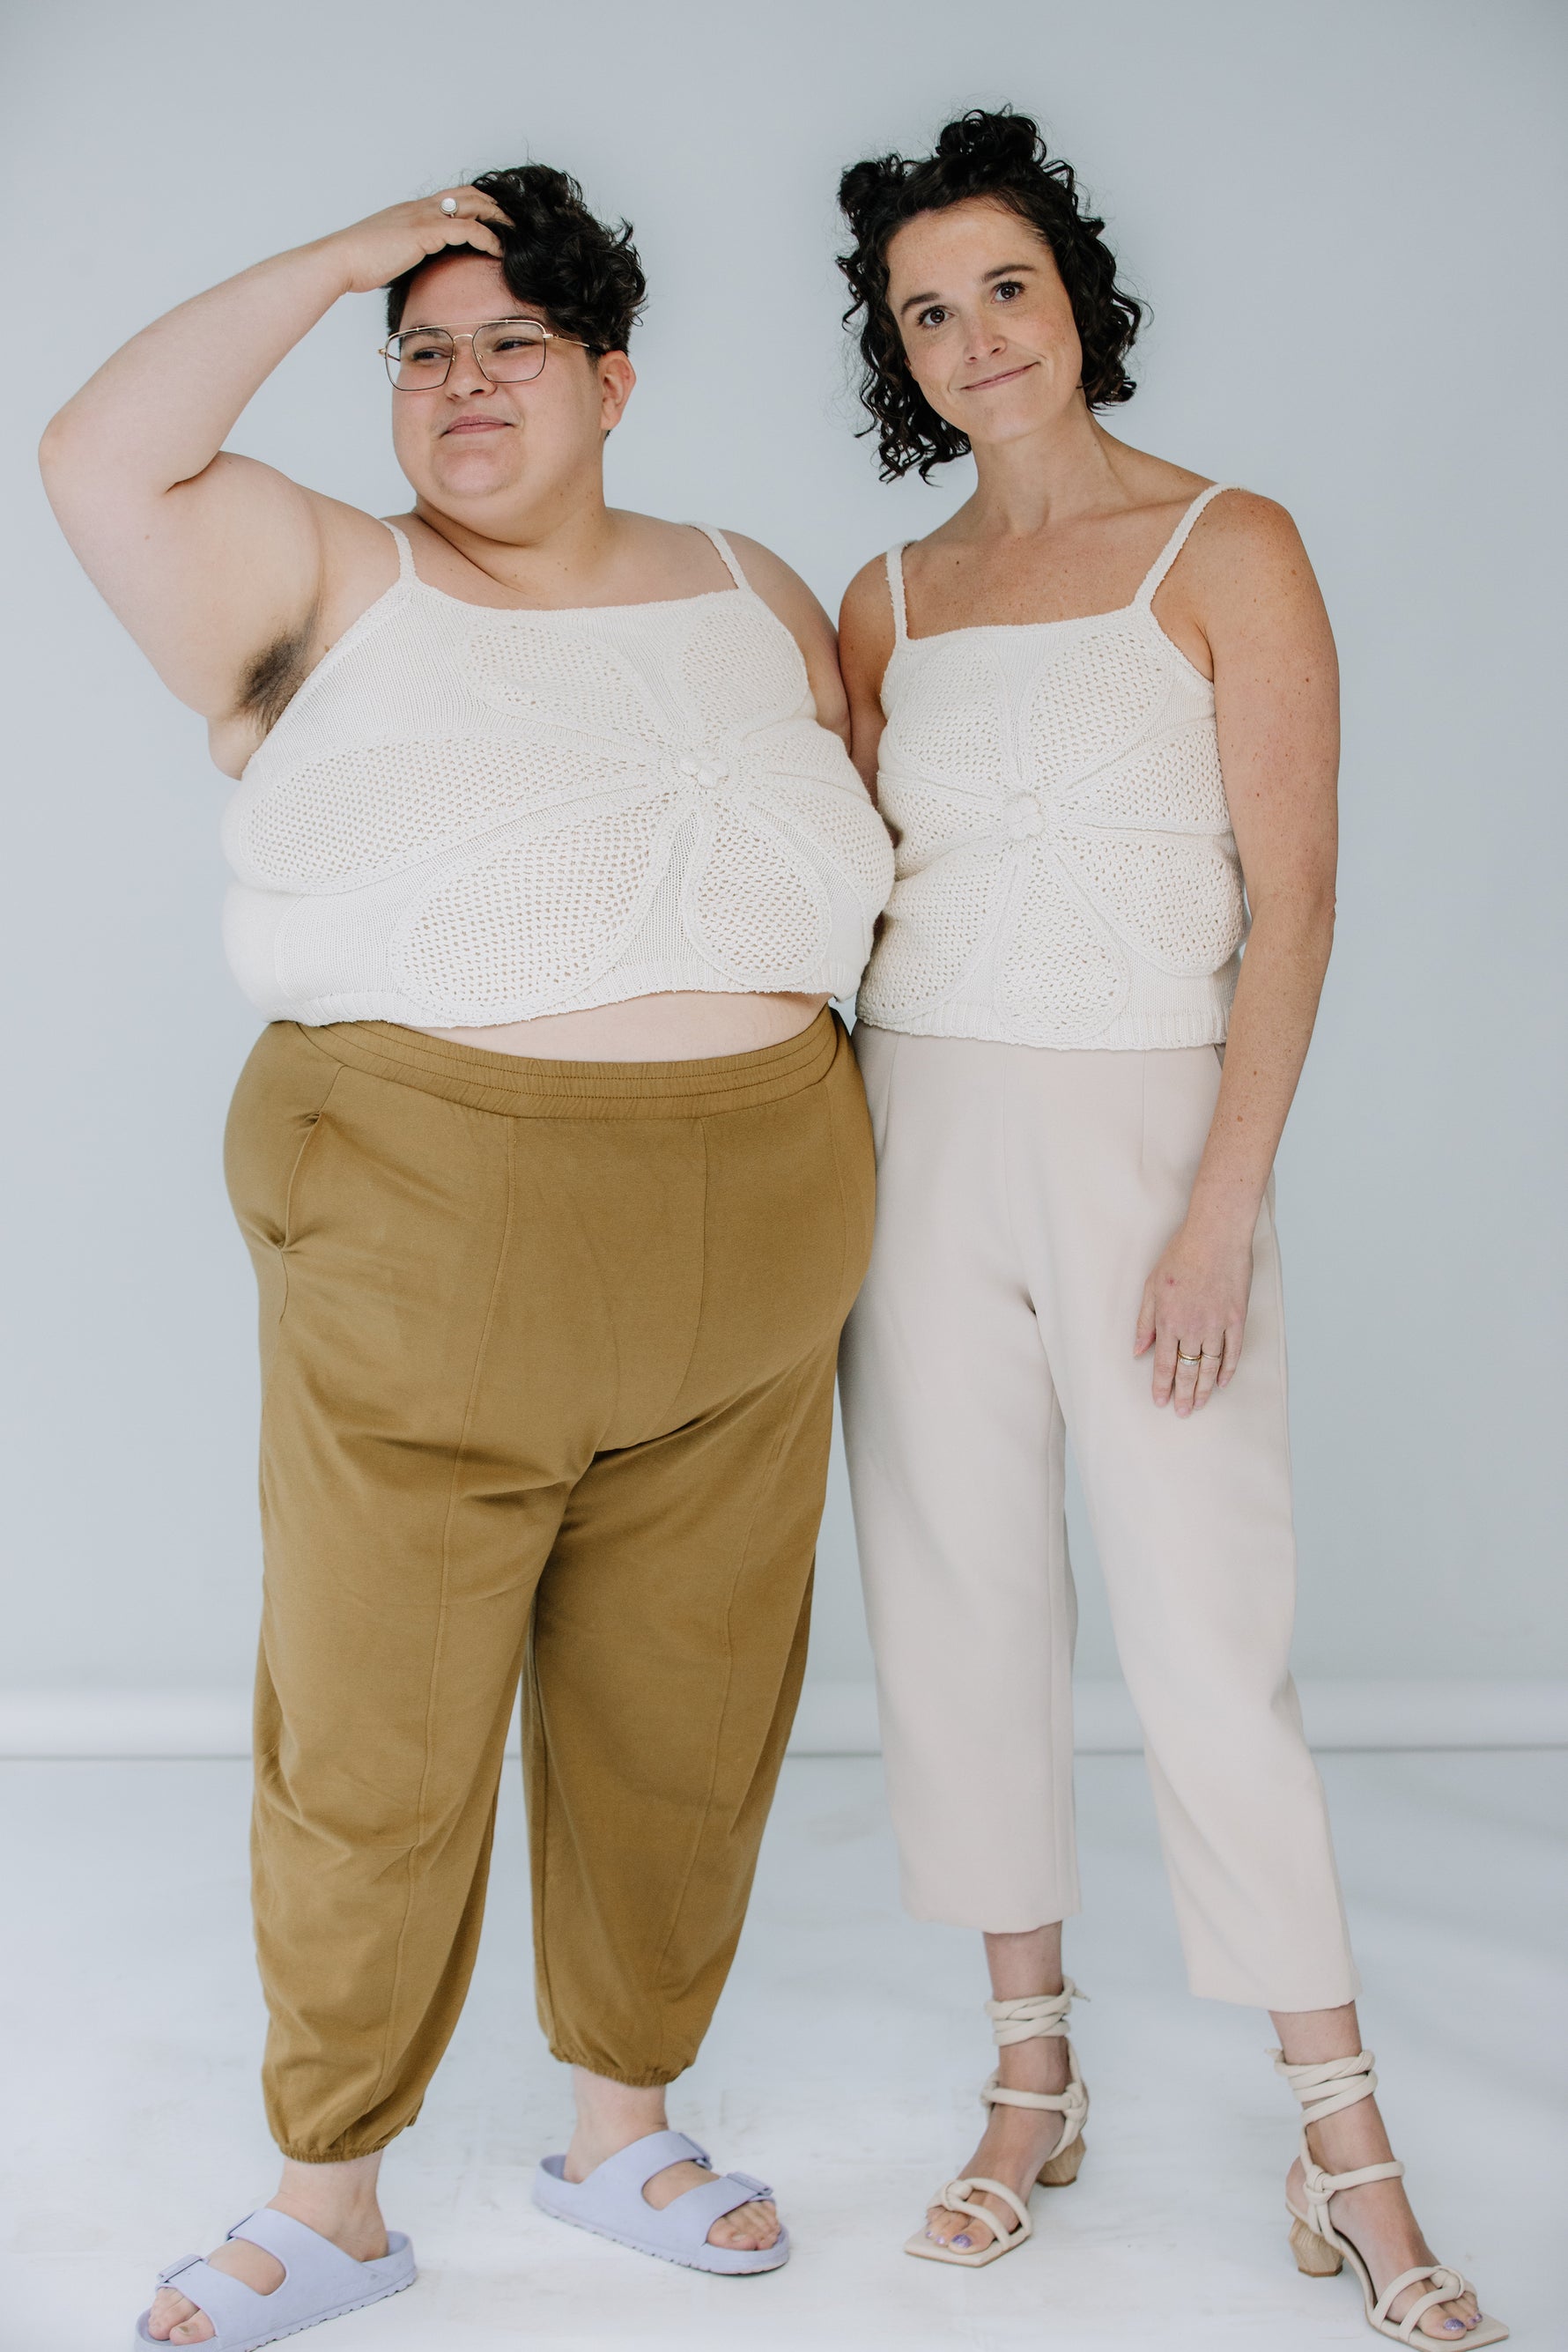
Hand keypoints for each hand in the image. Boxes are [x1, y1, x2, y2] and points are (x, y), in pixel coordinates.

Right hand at [320, 188, 508, 296]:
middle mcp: (420, 208)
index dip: (477, 204)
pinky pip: (466, 229)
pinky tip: (498, 250)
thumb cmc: (357, 263)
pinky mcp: (425, 232)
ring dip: (498, 218)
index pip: (452, 198)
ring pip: (472, 205)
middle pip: (468, 194)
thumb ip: (406, 255)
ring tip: (516, 233)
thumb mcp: (388, 255)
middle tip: (515, 222)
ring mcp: (422, 217)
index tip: (495, 219)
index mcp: (412, 212)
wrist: (340, 260)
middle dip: (495, 205)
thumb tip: (415, 271)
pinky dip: (487, 237)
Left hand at [1134, 1218, 1253, 1414]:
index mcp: (1168, 1320)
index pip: (1163, 1362)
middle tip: (1182, 1412)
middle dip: (1183, 1394)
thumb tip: (1138, 1350)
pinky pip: (1233, 1351)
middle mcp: (1192, 1327)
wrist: (1215, 1236)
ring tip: (1200, 1404)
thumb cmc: (1180, 1255)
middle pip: (1187, 1370)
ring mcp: (1217, 1324)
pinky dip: (1228, 1369)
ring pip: (1210, 1366)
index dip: (1161, 1385)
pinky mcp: (1237, 1318)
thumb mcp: (1151, 1286)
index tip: (1160, 1401)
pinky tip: (1224, 1382)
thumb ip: (1145, 1321)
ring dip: (1205, 1388)